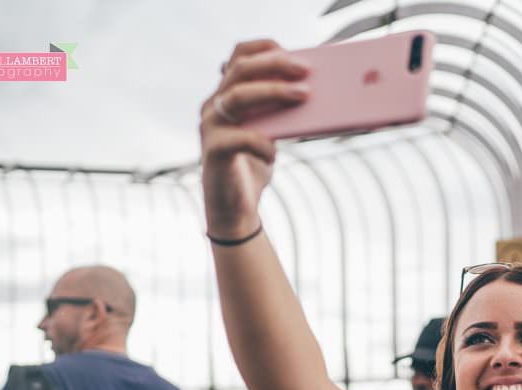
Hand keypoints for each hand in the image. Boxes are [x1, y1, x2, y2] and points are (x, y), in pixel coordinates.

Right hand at [199, 39, 309, 239]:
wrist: (235, 209)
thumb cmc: (255, 166)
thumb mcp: (271, 132)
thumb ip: (279, 111)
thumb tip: (311, 90)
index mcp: (226, 95)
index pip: (238, 58)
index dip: (262, 49)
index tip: (291, 51)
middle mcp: (213, 106)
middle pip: (240, 71)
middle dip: (275, 66)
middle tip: (306, 72)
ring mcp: (210, 128)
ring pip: (237, 97)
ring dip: (273, 92)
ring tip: (303, 96)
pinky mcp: (213, 152)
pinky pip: (239, 138)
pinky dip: (263, 143)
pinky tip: (275, 154)